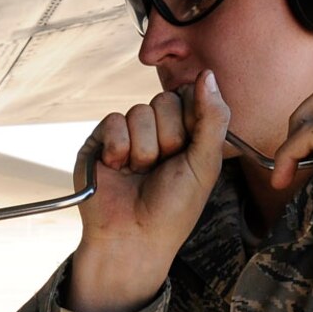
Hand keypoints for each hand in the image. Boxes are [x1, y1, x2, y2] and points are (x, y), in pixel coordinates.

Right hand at [65, 71, 230, 311]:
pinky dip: (119, 148)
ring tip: (141, 173)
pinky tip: (118, 169)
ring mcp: (127, 134)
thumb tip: (207, 73)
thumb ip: (212, 117)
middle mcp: (157, 130)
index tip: (190, 147)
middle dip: (169, 137)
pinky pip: (113, 121)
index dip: (192, 118)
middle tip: (164, 166)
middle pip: (165, 100)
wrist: (134, 238)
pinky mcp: (100, 141)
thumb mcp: (205, 163)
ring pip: (139, 111)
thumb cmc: (174, 208)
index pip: (190, 95)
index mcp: (186, 133)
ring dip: (144, 149)